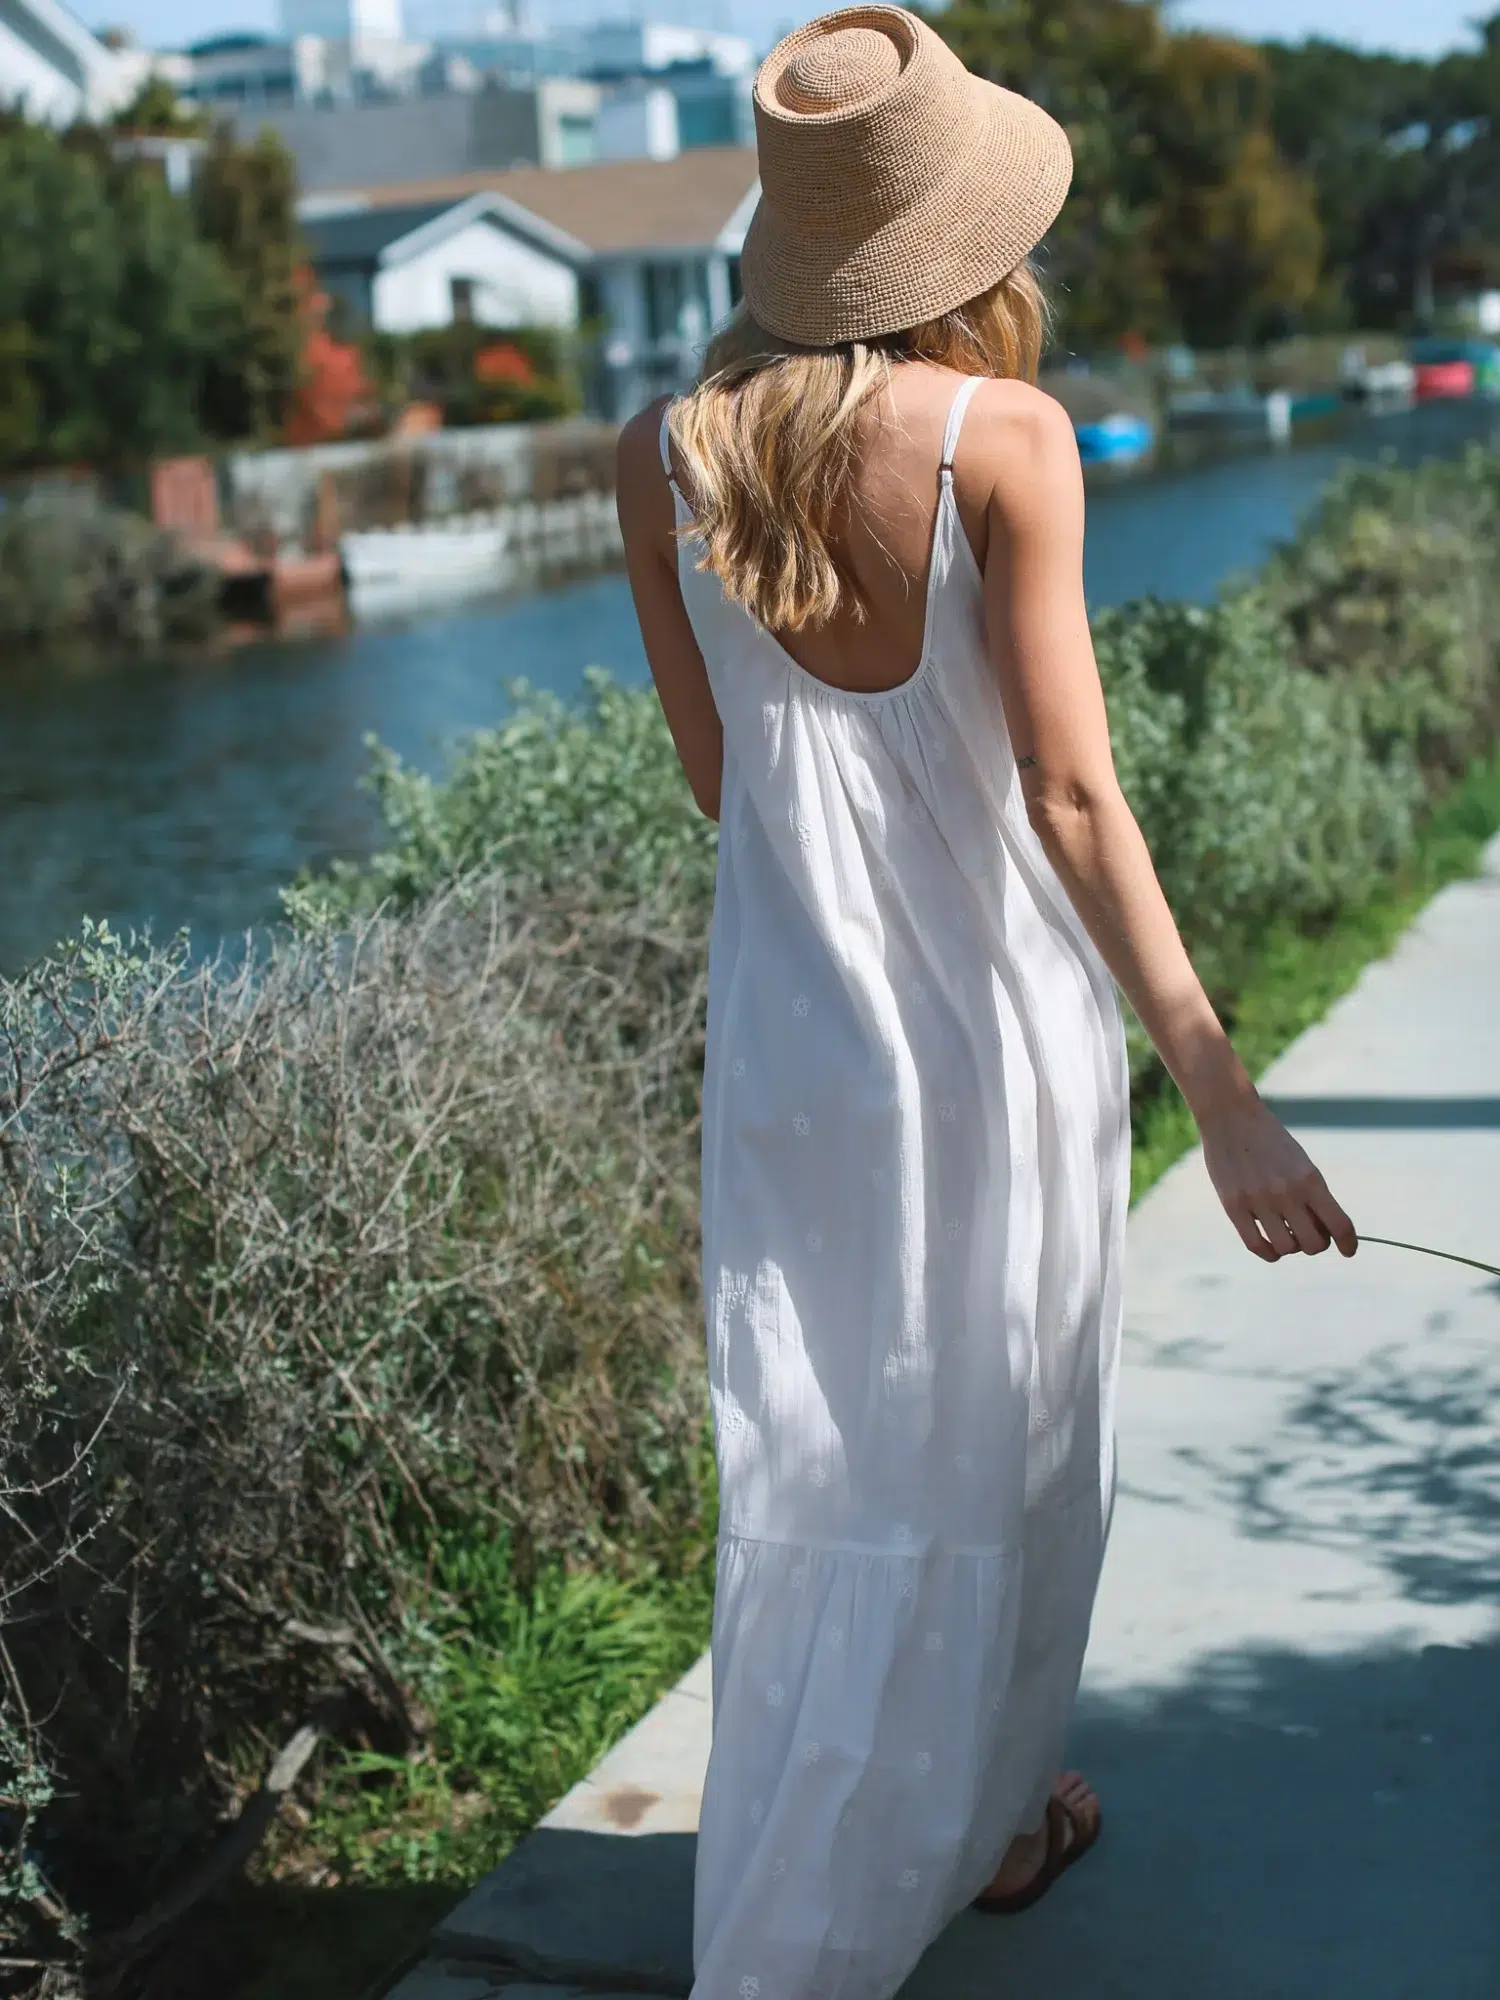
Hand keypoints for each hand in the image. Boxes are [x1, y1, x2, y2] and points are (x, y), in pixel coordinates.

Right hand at [1198, 1094, 1357, 1262]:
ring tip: (1287, 1233)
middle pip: (1314, 1243)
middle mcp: (1286, 1192)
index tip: (1348, 1250)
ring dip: (1291, 1246)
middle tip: (1310, 1232)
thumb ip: (1312, 1195)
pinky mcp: (1233, 1206)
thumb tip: (1325, 1232)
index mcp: (1309, 1179)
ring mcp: (1258, 1200)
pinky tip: (1271, 1246)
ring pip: (1286, 1247)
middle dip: (1316, 1242)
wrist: (1230, 1116)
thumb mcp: (1300, 1162)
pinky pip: (1256, 1245)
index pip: (1339, 1225)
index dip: (1348, 1243)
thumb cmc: (1270, 1140)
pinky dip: (1269, 1252)